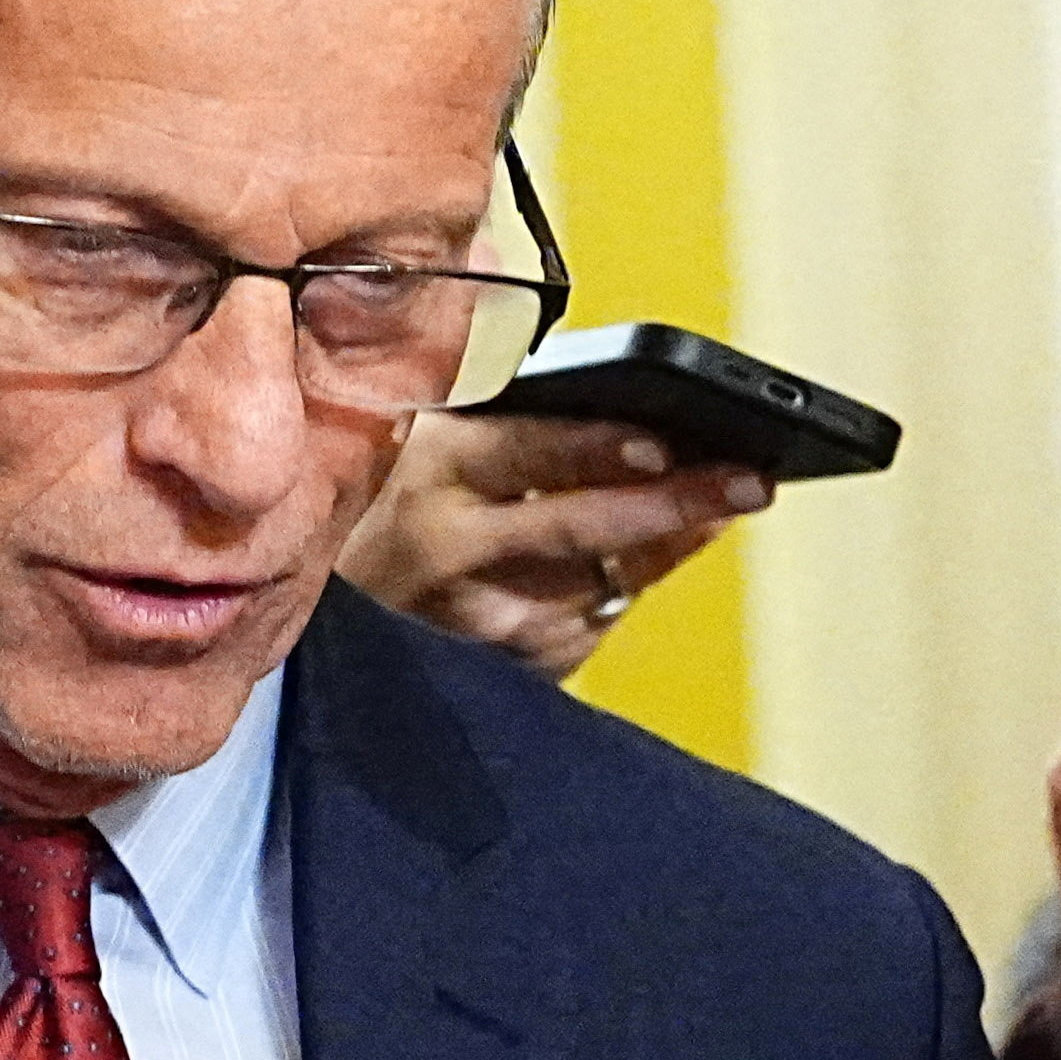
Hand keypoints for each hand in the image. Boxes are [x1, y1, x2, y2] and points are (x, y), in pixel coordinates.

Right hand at [344, 410, 765, 675]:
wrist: (310, 591)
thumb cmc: (382, 497)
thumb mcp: (421, 433)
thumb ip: (497, 407)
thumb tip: (615, 388)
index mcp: (432, 471)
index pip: (528, 454)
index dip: (600, 448)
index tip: (665, 442)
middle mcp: (450, 550)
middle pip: (581, 527)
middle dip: (677, 503)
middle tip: (750, 481)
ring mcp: (473, 620)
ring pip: (599, 584)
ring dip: (666, 544)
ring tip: (725, 504)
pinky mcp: (496, 671)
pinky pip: (585, 627)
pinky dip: (620, 588)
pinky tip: (649, 553)